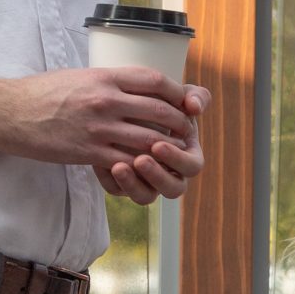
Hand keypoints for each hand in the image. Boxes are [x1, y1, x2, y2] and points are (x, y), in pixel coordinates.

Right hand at [1, 66, 194, 172]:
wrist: (8, 112)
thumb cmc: (43, 92)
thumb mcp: (80, 75)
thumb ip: (111, 81)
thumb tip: (138, 85)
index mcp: (105, 77)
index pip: (156, 81)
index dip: (175, 93)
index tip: (182, 101)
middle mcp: (106, 100)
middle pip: (160, 111)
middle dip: (179, 123)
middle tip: (185, 130)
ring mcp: (99, 128)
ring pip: (149, 140)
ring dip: (166, 148)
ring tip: (173, 150)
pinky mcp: (89, 151)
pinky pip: (127, 160)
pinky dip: (142, 164)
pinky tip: (147, 165)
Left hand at [94, 84, 209, 204]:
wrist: (120, 108)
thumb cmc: (156, 101)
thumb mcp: (175, 96)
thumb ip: (194, 96)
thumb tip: (194, 106)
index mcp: (187, 155)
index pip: (192, 167)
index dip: (178, 159)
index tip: (158, 145)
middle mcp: (170, 173)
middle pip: (174, 189)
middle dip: (158, 176)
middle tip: (141, 160)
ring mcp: (146, 181)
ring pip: (145, 197)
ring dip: (134, 184)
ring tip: (119, 166)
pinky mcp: (123, 183)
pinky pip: (119, 192)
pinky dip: (113, 181)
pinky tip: (100, 165)